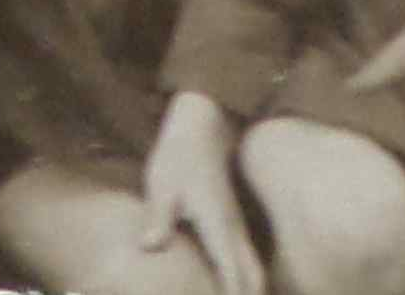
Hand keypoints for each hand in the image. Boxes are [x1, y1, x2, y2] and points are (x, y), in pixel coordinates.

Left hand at [140, 91, 263, 294]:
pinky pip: (249, 260)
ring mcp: (237, 227)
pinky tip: (236, 287)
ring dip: (251, 289)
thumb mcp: (162, 185)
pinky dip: (248, 278)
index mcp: (219, 228)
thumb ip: (158, 218)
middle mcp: (235, 232)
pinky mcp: (233, 224)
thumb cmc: (178, 157)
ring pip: (255, 270)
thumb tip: (149, 247)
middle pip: (254, 279)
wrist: (200, 127)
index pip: (233, 276)